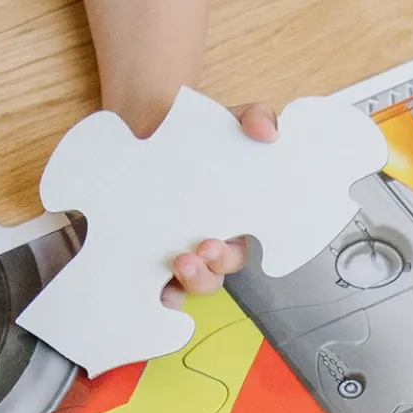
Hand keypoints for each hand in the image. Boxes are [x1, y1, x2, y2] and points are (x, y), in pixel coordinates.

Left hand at [160, 100, 278, 306]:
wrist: (148, 119)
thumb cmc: (198, 131)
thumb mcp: (233, 119)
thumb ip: (256, 118)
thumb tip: (268, 132)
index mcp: (232, 221)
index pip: (238, 252)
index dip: (229, 257)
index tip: (213, 245)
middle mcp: (204, 241)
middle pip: (214, 274)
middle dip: (207, 272)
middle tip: (196, 254)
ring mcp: (173, 247)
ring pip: (186, 283)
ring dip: (185, 282)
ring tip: (176, 263)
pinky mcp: (143, 249)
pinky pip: (150, 284)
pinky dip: (153, 293)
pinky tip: (149, 290)